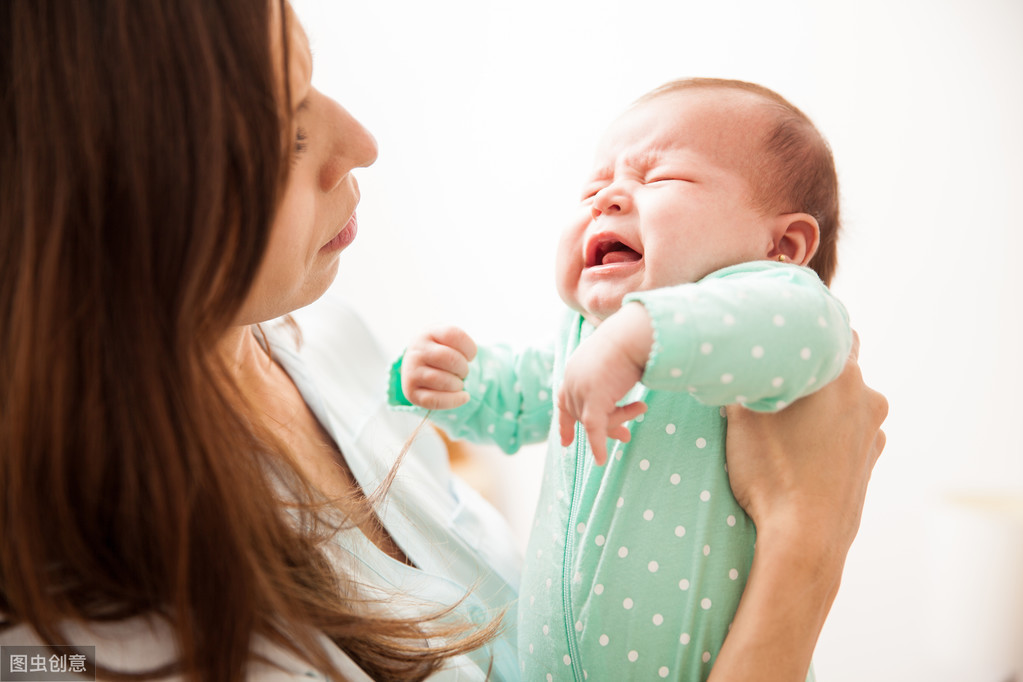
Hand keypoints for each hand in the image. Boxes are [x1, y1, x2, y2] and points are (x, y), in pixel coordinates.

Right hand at [400, 326, 477, 409]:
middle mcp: (416, 350)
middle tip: (463, 372)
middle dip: (464, 368)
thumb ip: (459, 343)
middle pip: (450, 358)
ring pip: (442, 380)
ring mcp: (410, 371)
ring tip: (458, 384)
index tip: (470, 356)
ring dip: (458, 385)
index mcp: (428, 333)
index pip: (453, 335)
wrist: (417, 364)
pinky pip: (434, 400)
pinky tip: (463, 397)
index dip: (469, 348)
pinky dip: (454, 400)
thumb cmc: (439, 351)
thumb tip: (467, 362)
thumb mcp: (447, 340)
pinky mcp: (410, 391)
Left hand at [557, 303, 652, 465]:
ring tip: (642, 408)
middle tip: (626, 437)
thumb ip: (611, 378)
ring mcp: (580, 390)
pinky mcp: (593, 400)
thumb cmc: (630, 340)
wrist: (633, 333)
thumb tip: (620, 381)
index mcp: (574, 369)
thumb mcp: (614, 361)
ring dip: (620, 421)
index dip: (565, 422)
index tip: (566, 442)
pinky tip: (601, 460)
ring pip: (595, 421)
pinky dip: (598, 446)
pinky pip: (595, 429)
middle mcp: (572, 380)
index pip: (564, 401)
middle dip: (607, 427)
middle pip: (583, 416)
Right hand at [724, 330, 887, 560]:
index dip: (806, 327)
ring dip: (823, 404)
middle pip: (838, 365)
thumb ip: (744, 379)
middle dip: (811, 369)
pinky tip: (802, 451)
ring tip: (787, 424)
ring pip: (845, 400)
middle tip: (776, 380)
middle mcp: (865, 395)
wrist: (805, 539)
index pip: (830, 325)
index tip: (783, 336)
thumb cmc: (771, 473)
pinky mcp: (870, 460)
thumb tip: (734, 362)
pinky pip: (849, 431)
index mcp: (839, 373)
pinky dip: (831, 433)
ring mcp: (872, 430)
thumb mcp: (741, 416)